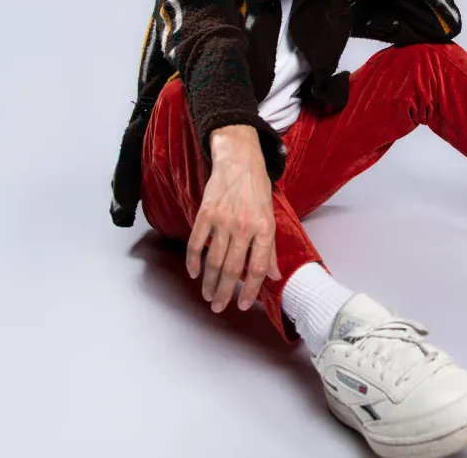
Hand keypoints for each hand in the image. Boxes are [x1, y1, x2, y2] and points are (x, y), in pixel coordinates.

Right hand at [186, 125, 281, 311]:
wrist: (238, 159)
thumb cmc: (257, 188)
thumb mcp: (271, 216)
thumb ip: (271, 248)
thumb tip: (273, 275)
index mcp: (264, 228)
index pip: (257, 268)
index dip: (250, 290)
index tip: (242, 305)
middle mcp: (243, 227)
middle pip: (232, 269)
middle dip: (225, 293)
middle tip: (218, 307)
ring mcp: (222, 220)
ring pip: (213, 260)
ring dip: (209, 282)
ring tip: (207, 295)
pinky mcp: (205, 213)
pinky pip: (196, 243)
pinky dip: (193, 261)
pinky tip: (194, 273)